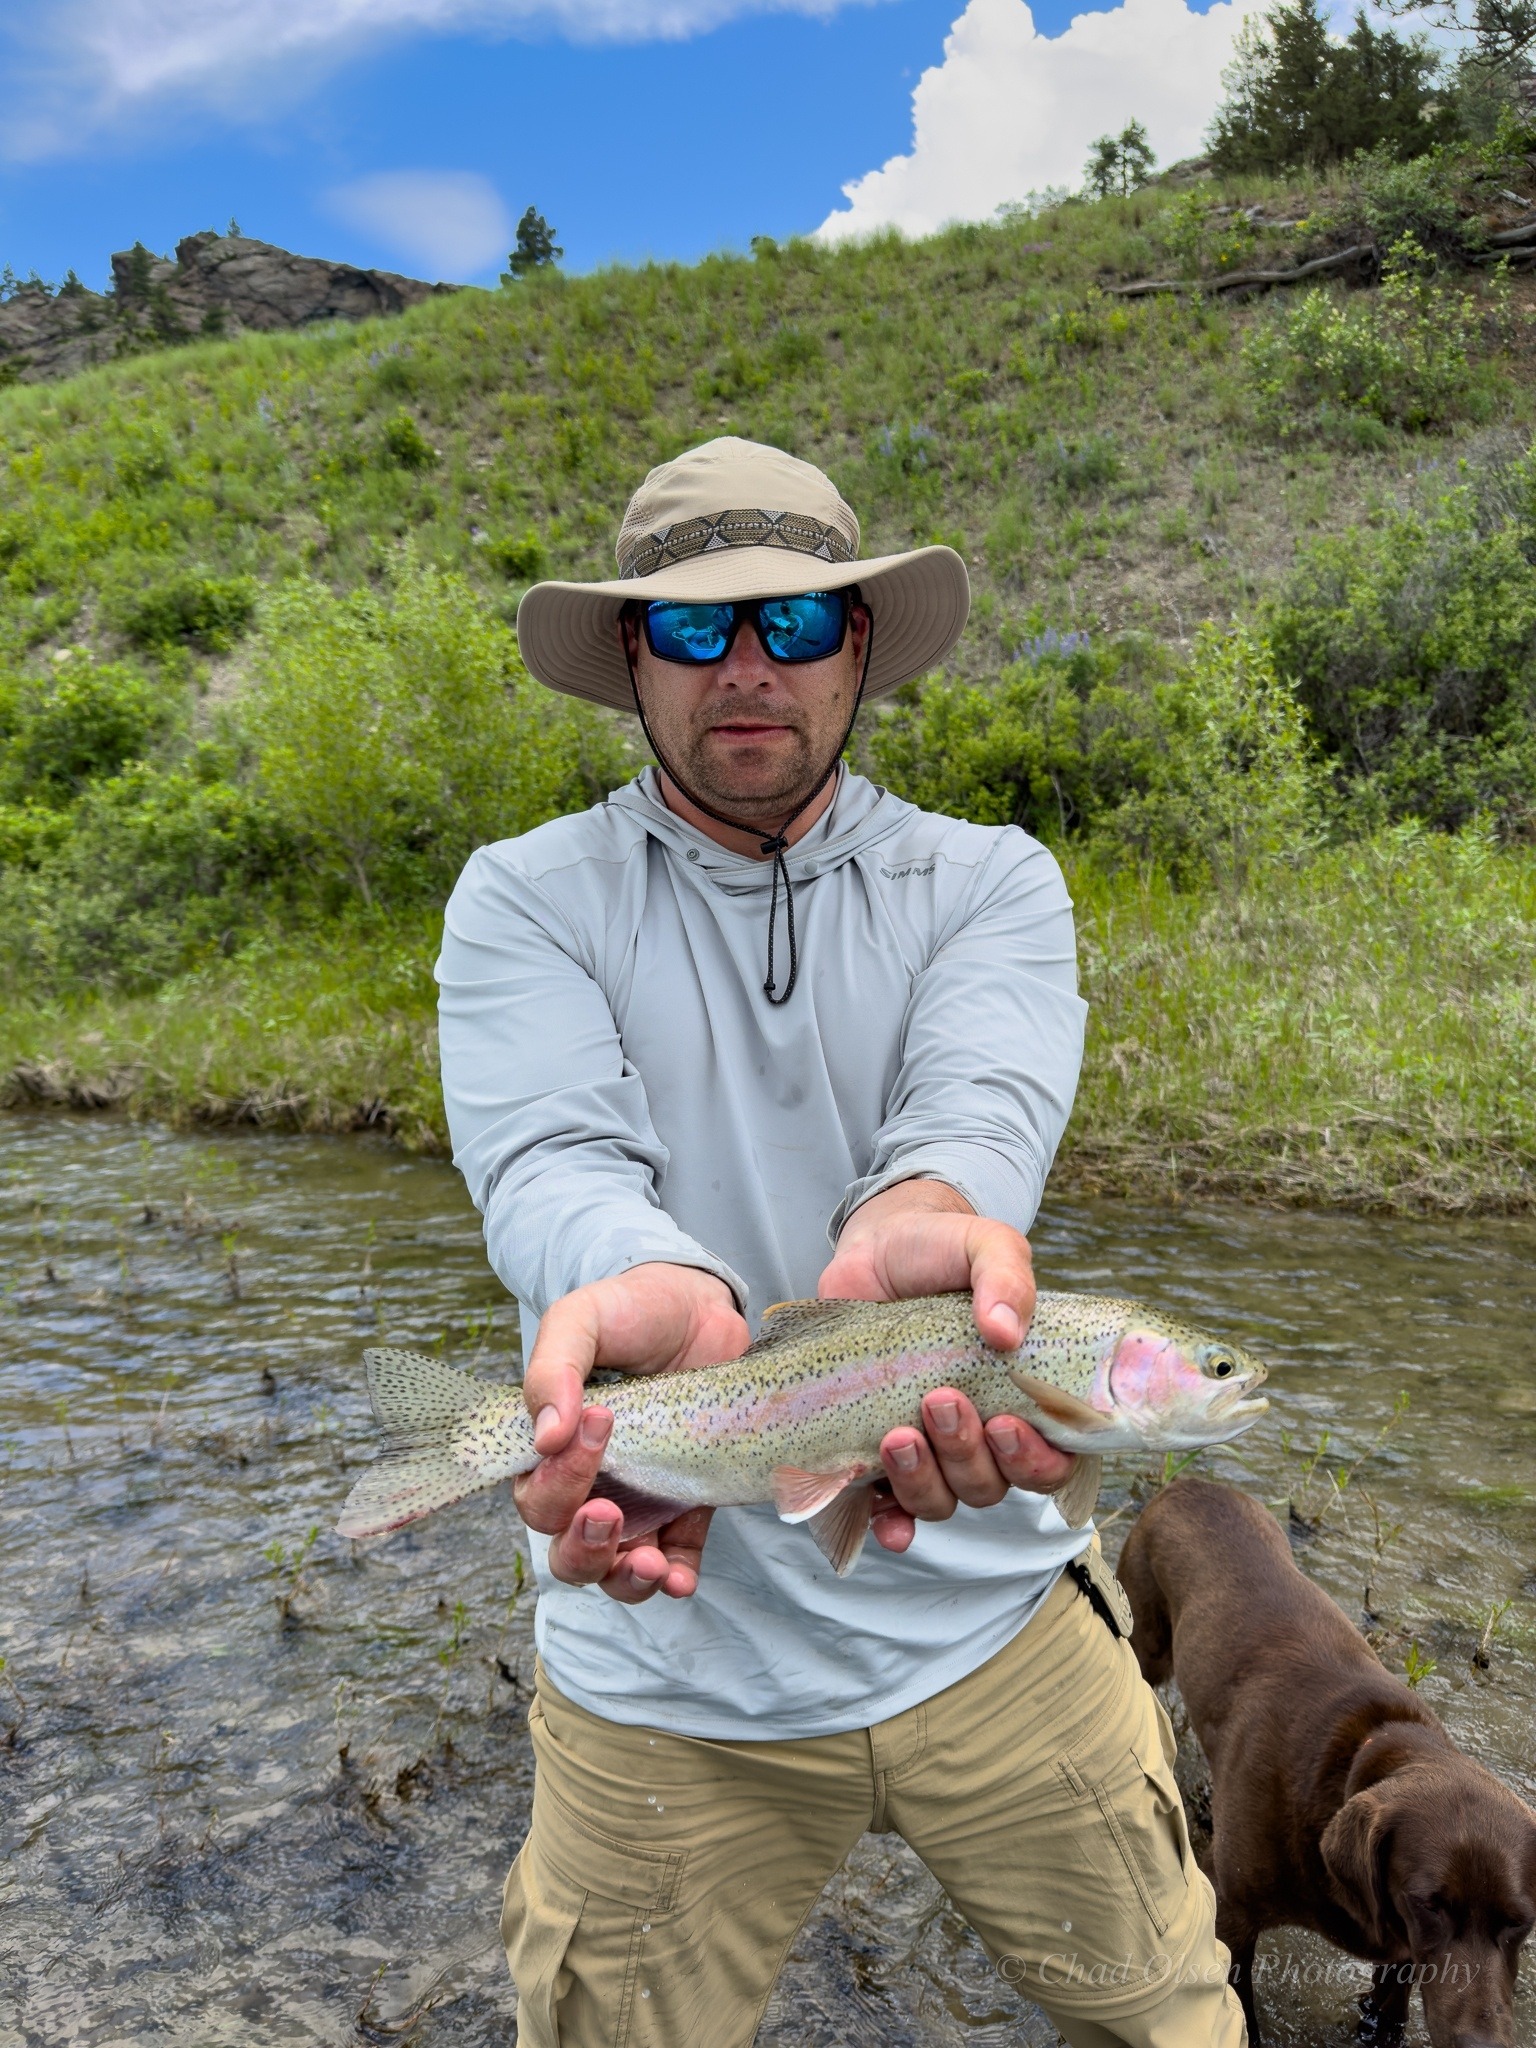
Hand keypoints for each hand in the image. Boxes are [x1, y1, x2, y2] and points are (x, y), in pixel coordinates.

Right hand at [513, 1263, 747, 1601]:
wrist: (698, 1303)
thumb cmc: (628, 1311)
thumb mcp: (581, 1320)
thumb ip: (554, 1368)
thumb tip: (547, 1436)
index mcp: (549, 1450)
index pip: (536, 1495)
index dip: (557, 1483)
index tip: (598, 1425)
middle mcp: (588, 1486)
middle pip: (566, 1549)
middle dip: (582, 1547)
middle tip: (608, 1513)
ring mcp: (640, 1501)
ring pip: (614, 1570)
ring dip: (625, 1579)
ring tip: (649, 1564)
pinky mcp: (687, 1504)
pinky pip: (676, 1558)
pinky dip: (675, 1577)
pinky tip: (681, 1577)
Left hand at [818, 1180, 1075, 1552]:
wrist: (876, 1248)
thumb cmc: (943, 1250)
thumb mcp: (984, 1245)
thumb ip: (1006, 1275)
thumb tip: (1005, 1329)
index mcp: (1026, 1398)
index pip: (1053, 1460)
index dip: (1036, 1460)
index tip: (1006, 1423)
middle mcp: (983, 1435)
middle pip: (990, 1485)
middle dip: (966, 1454)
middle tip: (940, 1401)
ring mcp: (929, 1447)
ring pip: (942, 1499)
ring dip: (923, 1480)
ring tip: (897, 1434)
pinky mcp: (876, 1451)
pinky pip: (889, 1509)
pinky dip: (890, 1523)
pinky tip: (884, 1518)